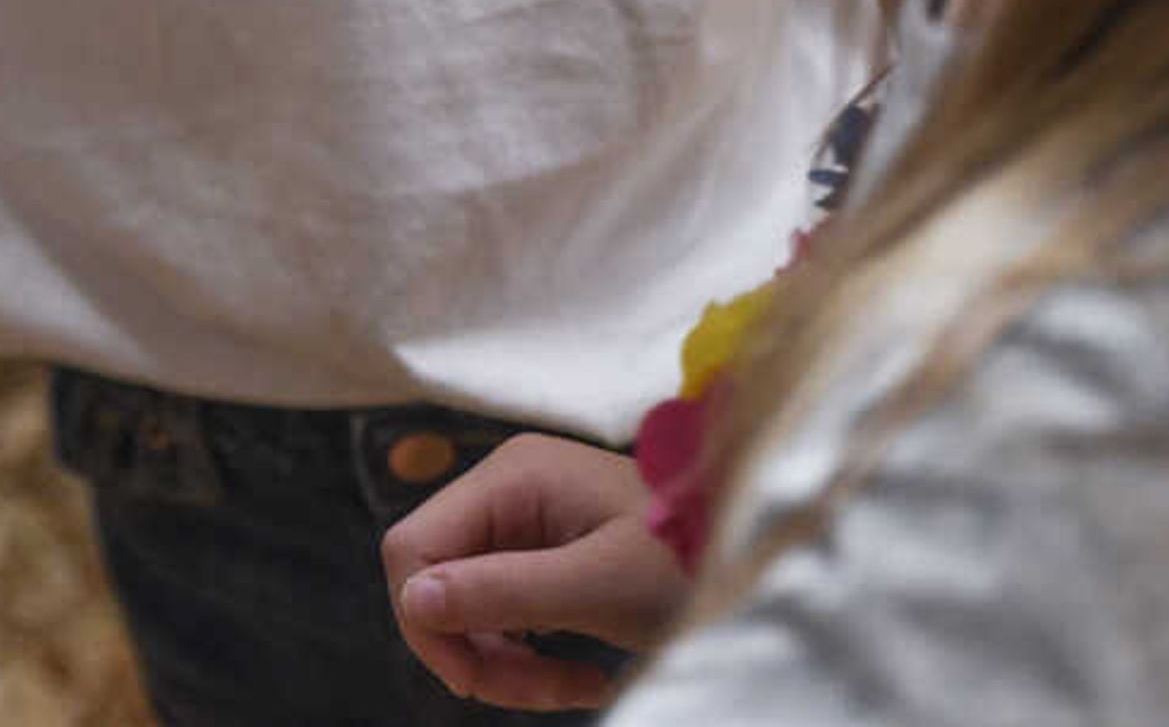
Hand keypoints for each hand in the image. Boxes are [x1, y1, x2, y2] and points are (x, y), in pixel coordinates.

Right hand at [381, 435, 685, 710]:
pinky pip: (501, 613)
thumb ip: (505, 590)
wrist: (755, 553)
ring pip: (465, 607)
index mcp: (511, 477)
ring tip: (571, 686)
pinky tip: (576, 672)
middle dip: (475, 650)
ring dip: (504, 663)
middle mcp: (506, 491)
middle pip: (436, 582)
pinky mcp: (542, 555)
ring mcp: (523, 522)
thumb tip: (414, 600)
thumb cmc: (689, 557)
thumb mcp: (600, 584)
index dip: (427, 620)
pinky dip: (526, 656)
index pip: (413, 547)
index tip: (476, 679)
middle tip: (542, 692)